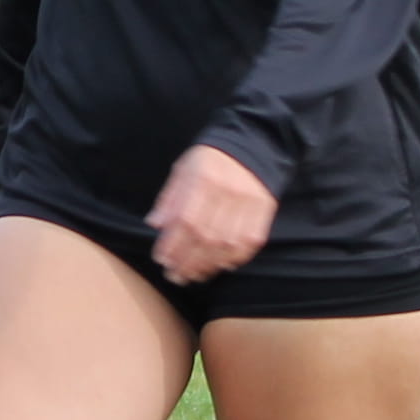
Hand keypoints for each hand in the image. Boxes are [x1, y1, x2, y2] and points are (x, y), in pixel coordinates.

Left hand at [145, 143, 278, 283]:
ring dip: (208, 265)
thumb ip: (169, 198)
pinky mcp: (264, 210)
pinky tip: (221, 266)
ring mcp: (249, 202)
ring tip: (193, 275)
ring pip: (228, 243)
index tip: (162, 259)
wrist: (254, 144)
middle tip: (175, 275)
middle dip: (187, 261)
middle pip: (206, 236)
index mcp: (203, 179)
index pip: (186, 219)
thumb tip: (155, 224)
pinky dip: (235, 258)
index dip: (173, 243)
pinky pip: (250, 242)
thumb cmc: (211, 160)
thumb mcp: (183, 169)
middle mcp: (227, 192)